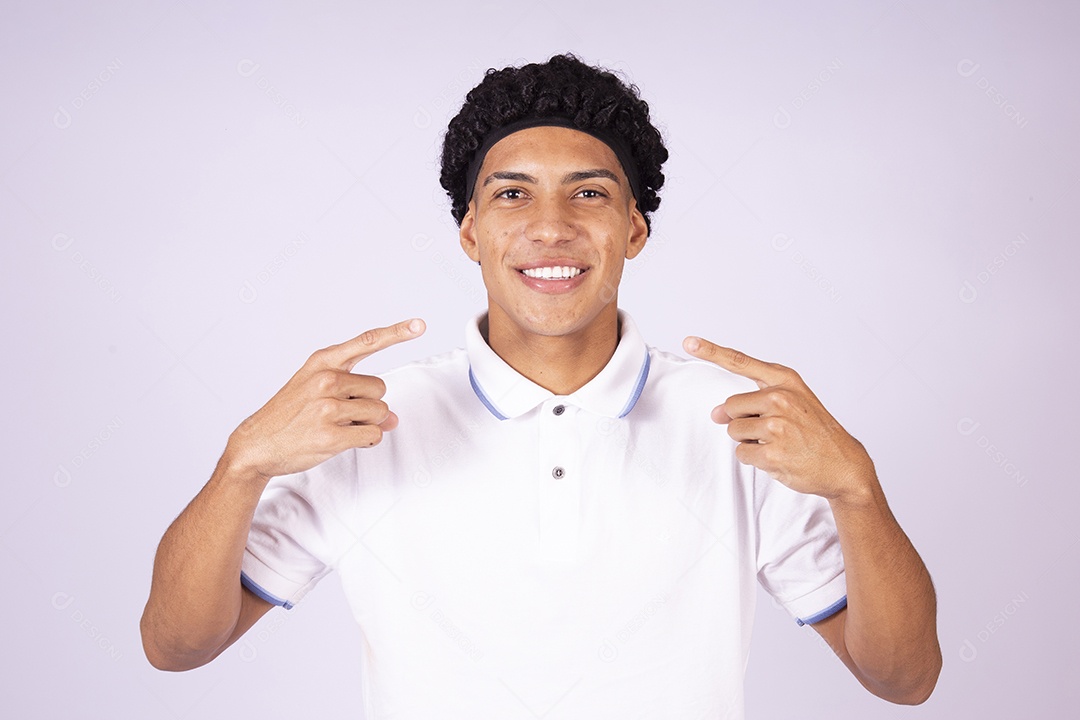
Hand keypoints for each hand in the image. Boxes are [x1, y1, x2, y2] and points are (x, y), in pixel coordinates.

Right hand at [225, 319, 425, 482]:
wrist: (257, 443)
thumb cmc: (291, 415)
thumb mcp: (317, 392)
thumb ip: (357, 396)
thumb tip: (393, 419)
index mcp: (323, 362)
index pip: (366, 342)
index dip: (396, 333)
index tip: (419, 324)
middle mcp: (326, 379)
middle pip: (380, 389)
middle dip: (369, 404)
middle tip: (340, 414)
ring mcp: (328, 407)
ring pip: (380, 413)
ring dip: (367, 424)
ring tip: (335, 427)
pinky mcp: (331, 434)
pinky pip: (373, 435)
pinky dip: (365, 441)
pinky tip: (340, 440)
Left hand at [683, 336, 873, 500]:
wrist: (844, 463)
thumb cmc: (815, 431)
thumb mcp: (793, 401)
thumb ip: (753, 401)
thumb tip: (715, 413)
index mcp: (784, 380)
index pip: (740, 362)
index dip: (711, 351)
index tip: (690, 342)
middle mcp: (779, 398)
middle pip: (730, 406)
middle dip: (741, 421)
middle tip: (772, 431)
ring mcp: (776, 425)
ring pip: (733, 431)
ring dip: (749, 441)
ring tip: (779, 443)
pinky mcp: (772, 451)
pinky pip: (742, 453)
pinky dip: (755, 458)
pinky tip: (779, 457)